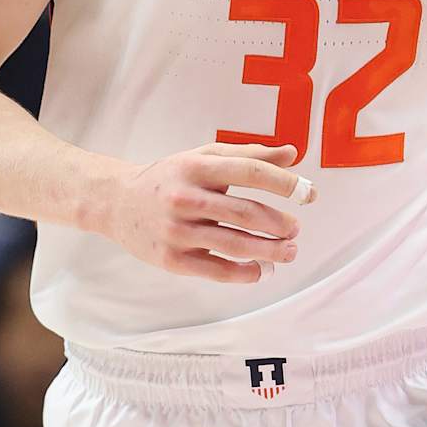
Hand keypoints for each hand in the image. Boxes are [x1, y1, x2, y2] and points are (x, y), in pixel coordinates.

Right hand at [100, 142, 314, 283]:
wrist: (117, 202)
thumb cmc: (170, 177)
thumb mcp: (204, 158)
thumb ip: (248, 155)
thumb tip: (292, 154)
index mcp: (197, 167)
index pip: (250, 171)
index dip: (284, 183)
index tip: (309, 193)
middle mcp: (186, 197)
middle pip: (245, 212)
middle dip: (279, 223)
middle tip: (296, 229)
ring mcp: (178, 230)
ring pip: (234, 244)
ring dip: (269, 251)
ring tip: (288, 251)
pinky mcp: (172, 259)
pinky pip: (216, 269)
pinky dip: (244, 272)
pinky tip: (261, 270)